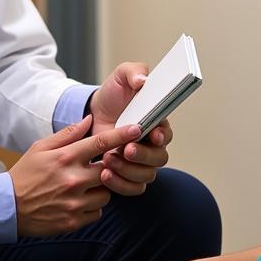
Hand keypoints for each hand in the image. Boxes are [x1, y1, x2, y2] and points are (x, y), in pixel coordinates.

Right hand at [8, 116, 142, 236]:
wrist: (6, 208)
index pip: (101, 142)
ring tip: (84, 186)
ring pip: (106, 193)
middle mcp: (73, 180)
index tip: (138, 129)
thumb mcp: (41, 147)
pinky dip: (92, 207)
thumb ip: (68, 134)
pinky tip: (78, 201)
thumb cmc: (25, 174)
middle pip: (109, 170)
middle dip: (108, 167)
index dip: (122, 135)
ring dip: (100, 189)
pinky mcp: (73, 221)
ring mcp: (74, 202)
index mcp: (66, 158)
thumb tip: (89, 119)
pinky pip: (97, 212)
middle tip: (96, 167)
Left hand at [89, 62, 172, 195]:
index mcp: (156, 122)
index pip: (167, 134)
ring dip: (129, 171)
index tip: (153, 134)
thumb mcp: (123, 75)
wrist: (92, 112)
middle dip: (143, 156)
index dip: (162, 136)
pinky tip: (105, 174)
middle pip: (159, 159)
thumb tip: (143, 81)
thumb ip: (135, 72)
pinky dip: (120, 184)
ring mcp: (139, 161)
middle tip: (127, 149)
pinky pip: (131, 188)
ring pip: (146, 176)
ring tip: (108, 159)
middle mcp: (151, 144)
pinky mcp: (126, 174)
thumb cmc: (114, 95)